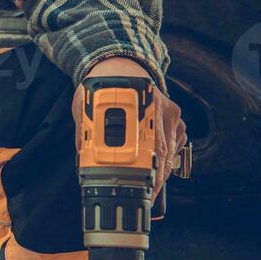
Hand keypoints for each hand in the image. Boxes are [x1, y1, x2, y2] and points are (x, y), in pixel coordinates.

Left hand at [72, 56, 187, 187]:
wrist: (117, 64)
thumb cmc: (97, 88)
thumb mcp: (84, 108)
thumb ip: (85, 133)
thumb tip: (84, 159)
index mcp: (132, 107)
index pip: (143, 145)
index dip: (146, 170)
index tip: (145, 187)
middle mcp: (155, 108)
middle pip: (162, 151)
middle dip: (156, 177)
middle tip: (148, 194)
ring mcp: (168, 111)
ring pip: (171, 148)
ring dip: (161, 169)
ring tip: (151, 185)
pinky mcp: (174, 113)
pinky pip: (176, 140)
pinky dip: (168, 155)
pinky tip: (158, 164)